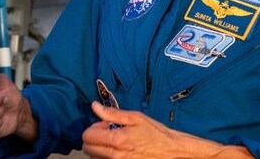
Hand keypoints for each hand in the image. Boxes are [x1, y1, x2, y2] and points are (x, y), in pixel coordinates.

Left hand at [82, 101, 251, 157]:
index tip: (105, 125)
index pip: (88, 136)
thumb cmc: (155, 133)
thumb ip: (112, 113)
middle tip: (109, 133)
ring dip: (99, 149)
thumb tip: (95, 106)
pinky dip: (106, 157)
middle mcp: (115, 156)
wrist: (172, 151)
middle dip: (94, 138)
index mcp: (117, 140)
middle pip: (88, 149)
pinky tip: (118, 151)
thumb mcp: (135, 118)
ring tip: (114, 142)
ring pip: (95, 158)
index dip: (94, 128)